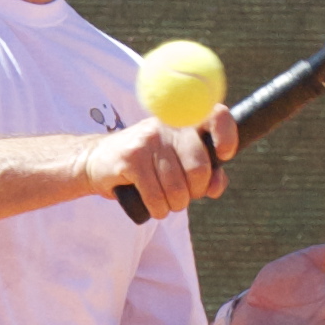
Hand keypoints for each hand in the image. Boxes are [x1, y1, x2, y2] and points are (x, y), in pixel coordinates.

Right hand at [83, 105, 237, 219]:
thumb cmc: (146, 165)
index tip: (224, 154)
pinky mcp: (131, 158)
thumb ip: (205, 173)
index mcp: (185, 121)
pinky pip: (156, 197)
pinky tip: (151, 204)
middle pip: (199, 168)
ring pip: (177, 190)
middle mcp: (168, 125)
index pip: (216, 114)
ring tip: (163, 200)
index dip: (226, 135)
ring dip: (173, 206)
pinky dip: (157, 210)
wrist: (97, 162)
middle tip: (182, 194)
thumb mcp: (177, 164)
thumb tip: (217, 185)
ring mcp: (148, 140)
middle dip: (194, 192)